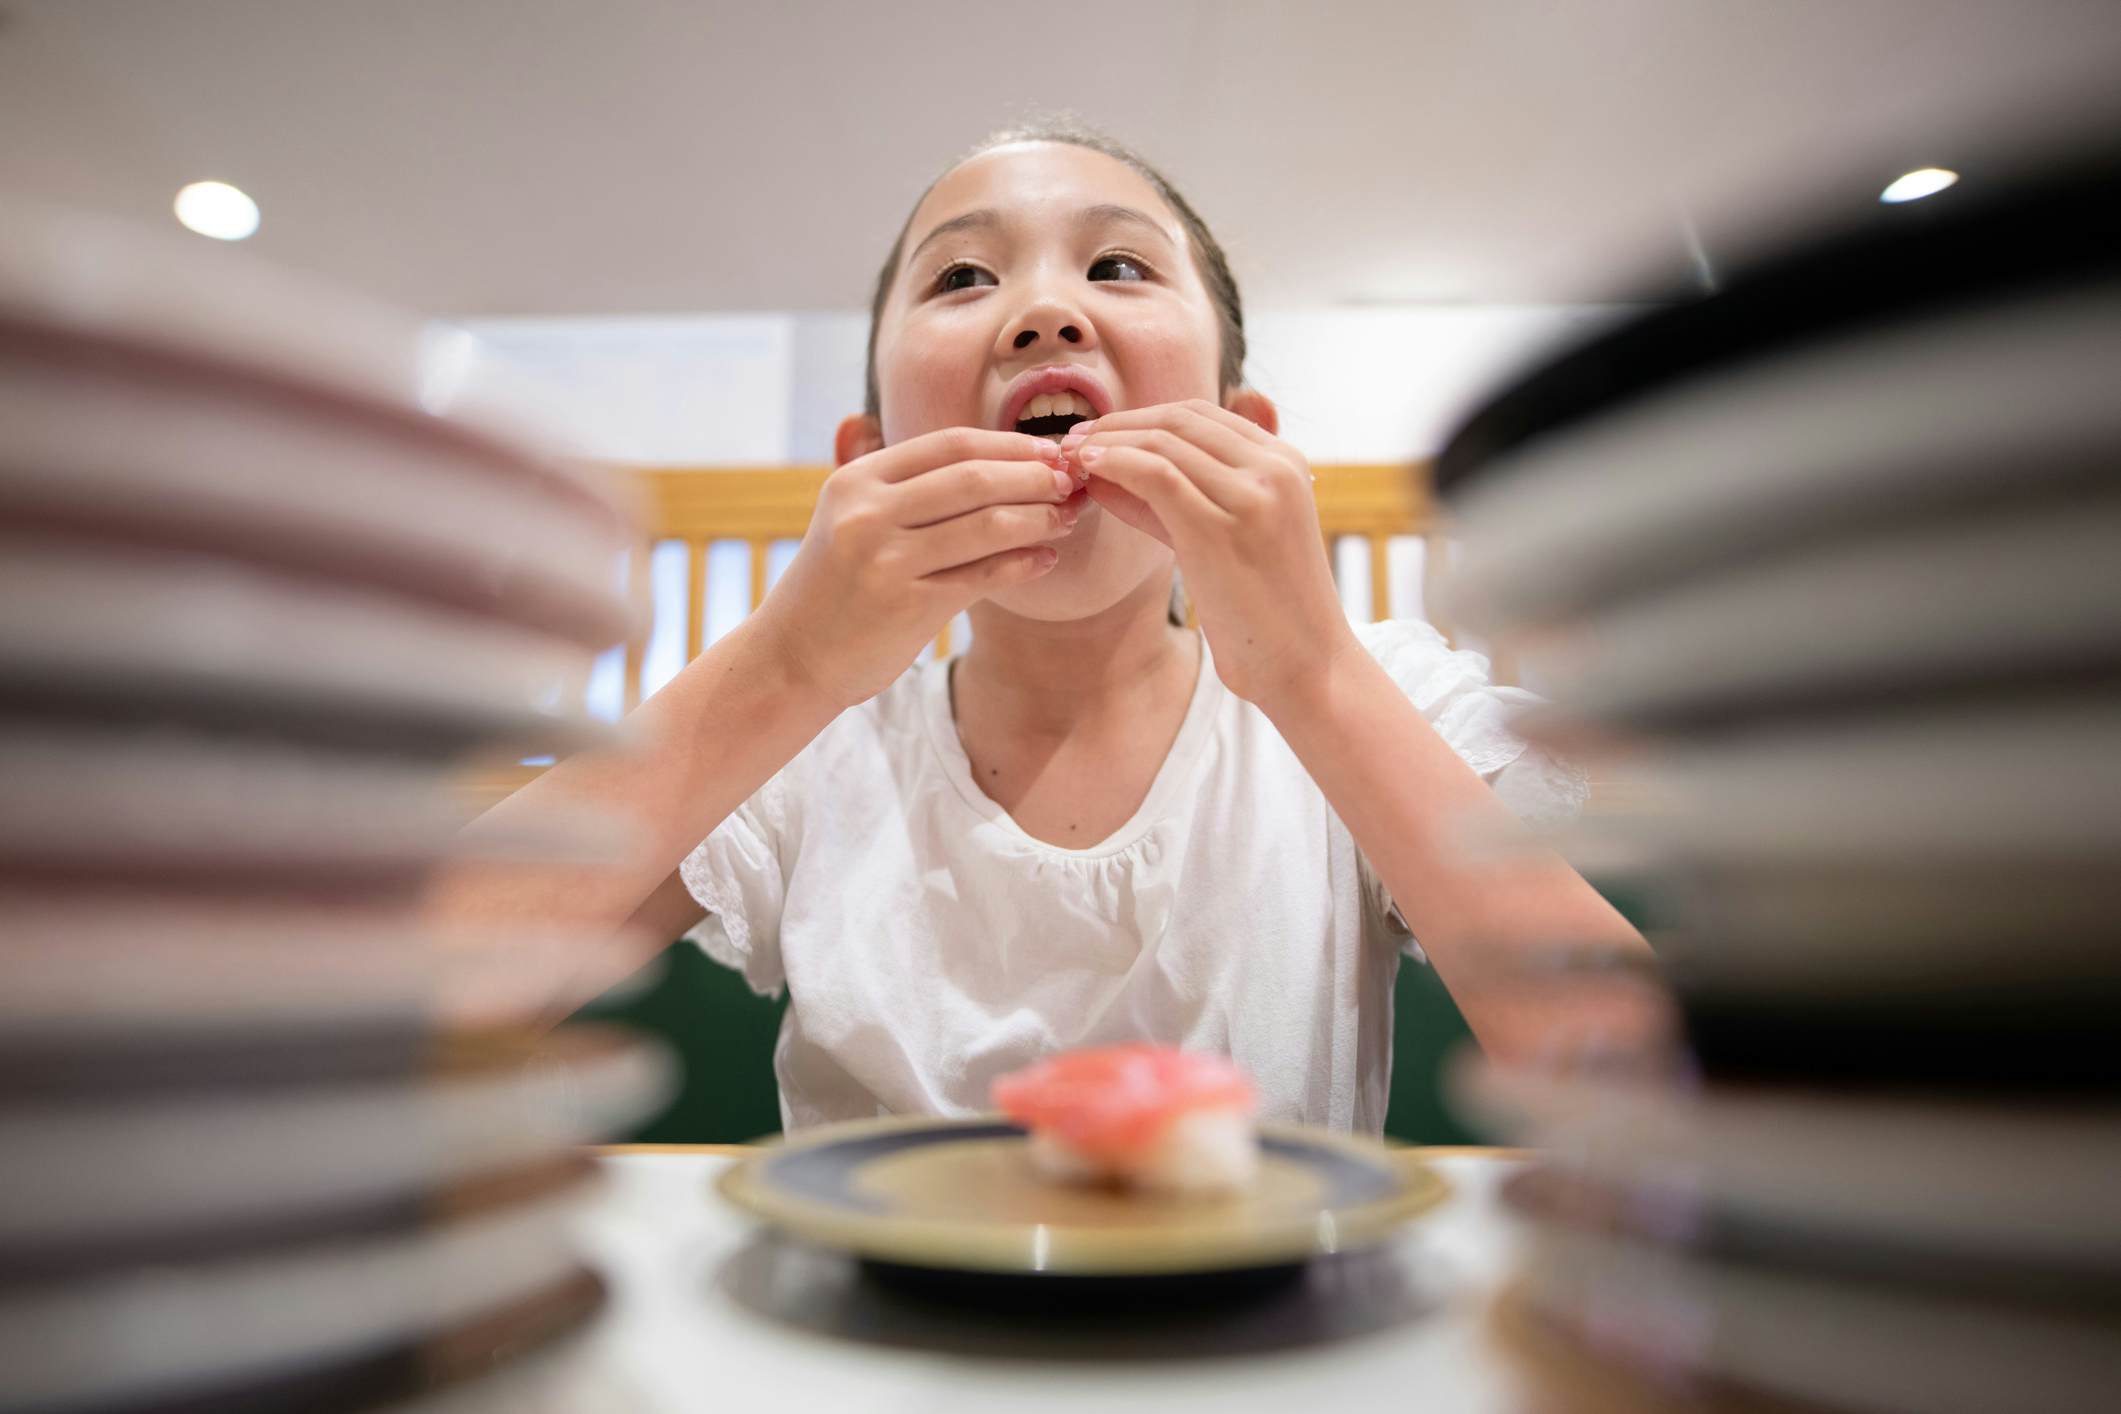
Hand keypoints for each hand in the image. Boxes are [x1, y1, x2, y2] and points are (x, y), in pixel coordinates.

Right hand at [754, 427, 1078, 708]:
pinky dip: (1024, 563)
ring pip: (987, 524)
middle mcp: (868, 513)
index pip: (950, 444)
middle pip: (974, 477)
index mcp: (857, 480)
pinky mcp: (906, 605)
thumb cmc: (839, 585)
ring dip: (1039, 517)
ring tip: (1068, 517)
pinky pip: (983, 574)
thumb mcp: (854, 519)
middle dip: (1034, 476)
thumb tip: (1005, 462)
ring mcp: (886, 560)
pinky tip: (1047, 559)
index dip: (1010, 444)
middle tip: (1072, 480)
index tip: (1051, 452)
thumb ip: (910, 489)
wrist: (793, 656)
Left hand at [1064, 400, 1353, 710]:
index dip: (1143, 418)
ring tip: (1072, 459)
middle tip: (1074, 442)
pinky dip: (1116, 465)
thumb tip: (1109, 467)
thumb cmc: (1265, 610)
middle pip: (1180, 419)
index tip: (1101, 435)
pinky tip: (1090, 473)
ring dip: (1108, 443)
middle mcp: (1274, 467)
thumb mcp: (1229, 535)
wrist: (1306, 665)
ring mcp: (1252, 495)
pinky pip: (1156, 474)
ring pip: (1163, 442)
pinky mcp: (1221, 528)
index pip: (1202, 415)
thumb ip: (1182, 496)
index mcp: (1286, 461)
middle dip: (1119, 424)